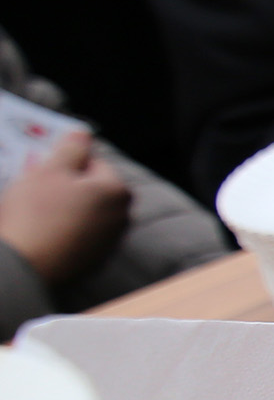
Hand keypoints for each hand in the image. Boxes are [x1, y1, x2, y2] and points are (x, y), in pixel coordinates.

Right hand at [0, 131, 129, 285]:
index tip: (42, 166)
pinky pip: (77, 235)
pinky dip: (62, 229)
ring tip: (33, 209)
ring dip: (63, 207)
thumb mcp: (51, 170)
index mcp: (117, 191)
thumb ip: (72, 148)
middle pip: (90, 189)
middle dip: (64, 184)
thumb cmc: (37, 214)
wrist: (24, 267)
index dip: (65, 161)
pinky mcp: (92, 262)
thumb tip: (84, 132)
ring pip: (84, 213)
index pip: (94, 162)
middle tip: (34, 186)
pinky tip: (41, 230)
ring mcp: (109, 243)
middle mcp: (122, 217)